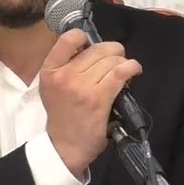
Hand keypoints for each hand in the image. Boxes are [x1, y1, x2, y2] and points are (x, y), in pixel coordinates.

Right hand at [39, 28, 142, 177]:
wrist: (65, 147)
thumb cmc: (63, 116)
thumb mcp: (52, 87)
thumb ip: (65, 65)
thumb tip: (91, 47)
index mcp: (50, 70)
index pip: (69, 38)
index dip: (84, 37)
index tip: (90, 46)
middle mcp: (64, 75)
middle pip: (97, 49)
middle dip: (111, 52)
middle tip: (114, 60)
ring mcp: (82, 86)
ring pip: (111, 60)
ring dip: (122, 63)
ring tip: (123, 70)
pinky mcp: (99, 98)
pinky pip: (121, 72)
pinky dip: (131, 68)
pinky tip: (133, 70)